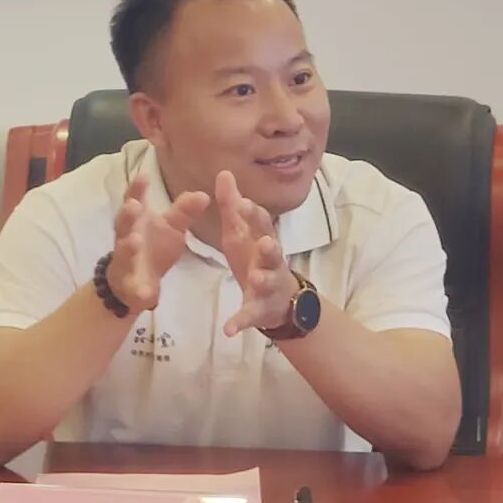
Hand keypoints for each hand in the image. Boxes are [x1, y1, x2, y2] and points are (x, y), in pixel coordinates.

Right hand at [108, 174, 209, 313]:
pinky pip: (136, 290)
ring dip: (129, 247)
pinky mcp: (132, 287)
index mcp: (136, 221)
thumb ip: (184, 211)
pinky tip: (148, 296)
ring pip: (125, 253)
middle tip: (134, 205)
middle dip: (127, 214)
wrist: (134, 283)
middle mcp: (127, 238)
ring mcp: (126, 263)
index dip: (136, 188)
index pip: (134, 200)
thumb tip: (204, 194)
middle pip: (123, 224)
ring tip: (135, 242)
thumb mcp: (171, 227)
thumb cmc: (153, 247)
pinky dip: (141, 292)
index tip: (143, 176)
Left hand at [216, 170, 300, 336]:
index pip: (262, 224)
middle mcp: (270, 261)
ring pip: (267, 282)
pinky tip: (228, 330)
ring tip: (255, 278)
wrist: (279, 300)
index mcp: (263, 240)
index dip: (254, 214)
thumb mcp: (240, 233)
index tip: (243, 202)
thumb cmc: (255, 258)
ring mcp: (267, 286)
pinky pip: (249, 316)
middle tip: (266, 242)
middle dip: (271, 246)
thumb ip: (232, 206)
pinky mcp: (259, 310)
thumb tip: (223, 172)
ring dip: (262, 279)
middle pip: (274, 252)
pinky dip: (239, 323)